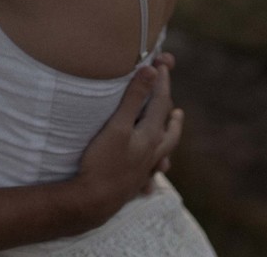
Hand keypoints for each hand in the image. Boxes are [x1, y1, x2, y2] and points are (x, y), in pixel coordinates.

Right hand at [75, 53, 182, 225]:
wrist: (92, 202)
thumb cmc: (102, 162)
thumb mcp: (117, 126)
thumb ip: (133, 98)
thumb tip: (151, 71)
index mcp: (151, 136)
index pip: (161, 102)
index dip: (161, 81)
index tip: (161, 64)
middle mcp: (153, 153)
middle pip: (169, 129)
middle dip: (170, 111)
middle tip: (174, 103)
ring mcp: (144, 169)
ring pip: (165, 151)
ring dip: (170, 136)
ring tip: (173, 127)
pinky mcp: (133, 183)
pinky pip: (151, 172)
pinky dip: (155, 166)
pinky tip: (153, 170)